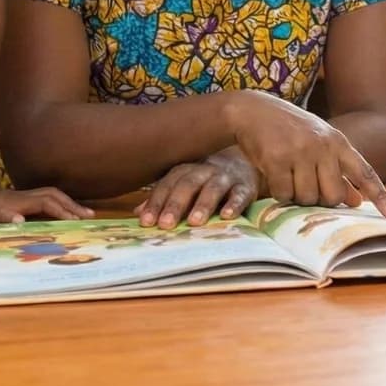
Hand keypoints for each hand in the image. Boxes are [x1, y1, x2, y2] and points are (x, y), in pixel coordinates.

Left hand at [0, 178, 93, 224]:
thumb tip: (20, 222)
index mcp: (18, 202)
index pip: (47, 203)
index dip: (63, 212)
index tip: (77, 221)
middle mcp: (24, 197)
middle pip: (55, 196)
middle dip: (73, 205)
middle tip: (91, 216)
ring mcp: (22, 197)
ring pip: (52, 196)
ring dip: (69, 203)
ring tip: (84, 213)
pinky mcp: (19, 200)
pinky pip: (45, 200)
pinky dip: (59, 204)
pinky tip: (62, 212)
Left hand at [136, 149, 261, 228]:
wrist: (247, 161)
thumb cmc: (209, 179)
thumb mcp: (187, 184)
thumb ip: (165, 197)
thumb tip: (138, 213)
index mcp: (186, 169)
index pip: (168, 184)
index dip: (156, 202)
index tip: (146, 222)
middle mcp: (205, 170)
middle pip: (188, 184)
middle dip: (176, 204)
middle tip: (166, 224)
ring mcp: (227, 177)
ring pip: (214, 187)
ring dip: (203, 204)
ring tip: (194, 222)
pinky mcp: (247, 186)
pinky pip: (241, 194)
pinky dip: (234, 204)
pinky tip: (227, 216)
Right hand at [226, 92, 385, 217]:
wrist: (253, 110)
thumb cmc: (290, 130)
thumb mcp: (319, 143)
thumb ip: (338, 170)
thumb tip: (357, 200)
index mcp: (338, 142)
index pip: (364, 172)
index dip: (379, 196)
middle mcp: (323, 146)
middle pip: (333, 196)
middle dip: (320, 200)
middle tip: (306, 186)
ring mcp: (300, 152)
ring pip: (307, 198)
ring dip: (296, 196)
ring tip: (288, 177)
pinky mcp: (276, 159)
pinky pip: (283, 194)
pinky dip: (279, 192)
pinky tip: (274, 174)